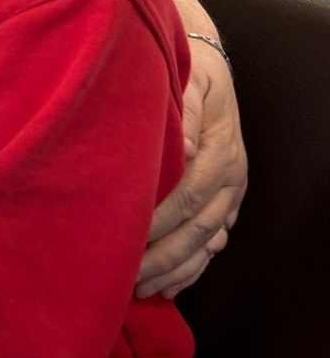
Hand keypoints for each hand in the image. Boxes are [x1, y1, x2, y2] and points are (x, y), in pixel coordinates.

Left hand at [137, 41, 246, 298]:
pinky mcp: (225, 203)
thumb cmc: (187, 73)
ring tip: (142, 290)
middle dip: (163, 257)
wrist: (207, 67)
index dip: (159, 223)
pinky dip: (192, 269)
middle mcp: (232, 176)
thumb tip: (178, 149)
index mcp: (220, 149)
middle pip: (198, 228)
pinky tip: (170, 288)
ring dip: (175, 270)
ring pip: (207, 242)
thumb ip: (185, 110)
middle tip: (126, 280)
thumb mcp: (189, 80)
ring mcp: (231, 193)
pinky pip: (213, 244)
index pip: (190, 195)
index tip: (126, 243)